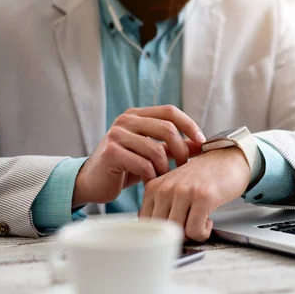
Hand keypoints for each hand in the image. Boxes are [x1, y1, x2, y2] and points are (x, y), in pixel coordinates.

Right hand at [72, 106, 205, 206]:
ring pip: (156, 149)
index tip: (202, 141)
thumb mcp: (152, 153)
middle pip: (167, 128)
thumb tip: (201, 144)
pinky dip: (151, 176)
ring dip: (165, 168)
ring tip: (163, 178)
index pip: (169, 111)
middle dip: (181, 150)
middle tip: (184, 167)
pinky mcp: (111, 152)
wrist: (92, 182)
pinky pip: (143, 164)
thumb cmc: (125, 167)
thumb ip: (174, 146)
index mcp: (137, 115)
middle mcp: (125, 120)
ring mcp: (116, 134)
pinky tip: (149, 182)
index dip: (189, 125)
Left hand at [138, 147, 250, 241]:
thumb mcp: (174, 187)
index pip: (145, 223)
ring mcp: (183, 192)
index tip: (175, 227)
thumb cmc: (203, 177)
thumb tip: (152, 235)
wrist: (228, 159)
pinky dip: (203, 233)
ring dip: (191, 235)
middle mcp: (165, 189)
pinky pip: (195, 231)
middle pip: (160, 230)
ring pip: (177, 232)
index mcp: (154, 187)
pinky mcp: (202, 197)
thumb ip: (160, 206)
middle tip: (190, 226)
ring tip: (200, 222)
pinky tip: (208, 221)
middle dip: (176, 235)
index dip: (161, 232)